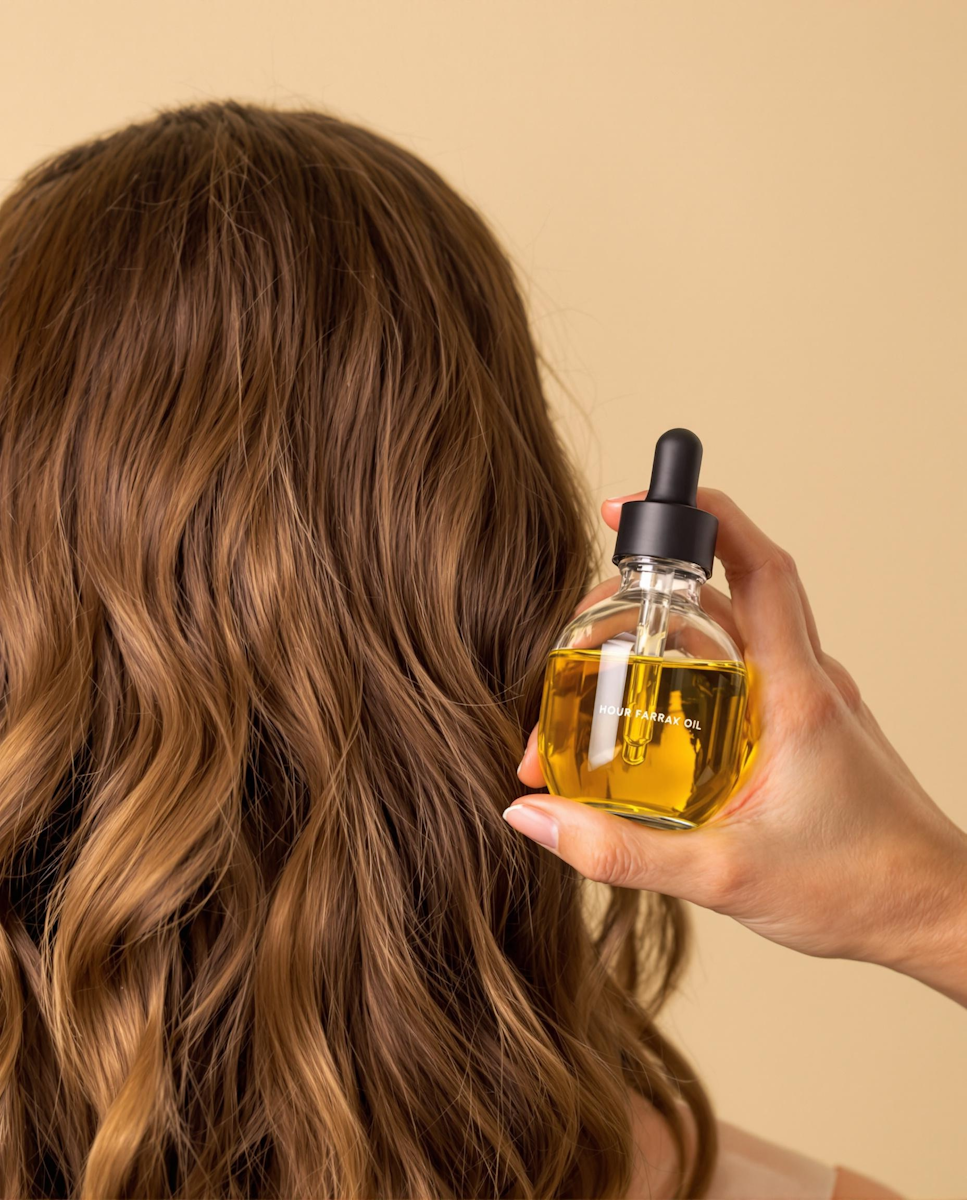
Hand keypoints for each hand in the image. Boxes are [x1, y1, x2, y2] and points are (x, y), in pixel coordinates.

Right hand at [507, 488, 966, 1004]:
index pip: (757, 566)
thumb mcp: (725, 876)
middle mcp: (802, 682)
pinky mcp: (800, 727)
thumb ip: (623, 850)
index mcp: (794, 693)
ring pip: (724, 634)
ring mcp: (803, 702)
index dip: (700, 516)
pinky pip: (735, 674)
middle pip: (719, 593)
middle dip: (642, 592)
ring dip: (660, 635)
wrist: (931, 914)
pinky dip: (685, 673)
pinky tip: (645, 714)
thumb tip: (536, 816)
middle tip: (578, 625)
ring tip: (593, 670)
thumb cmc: (859, 888)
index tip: (632, 505)